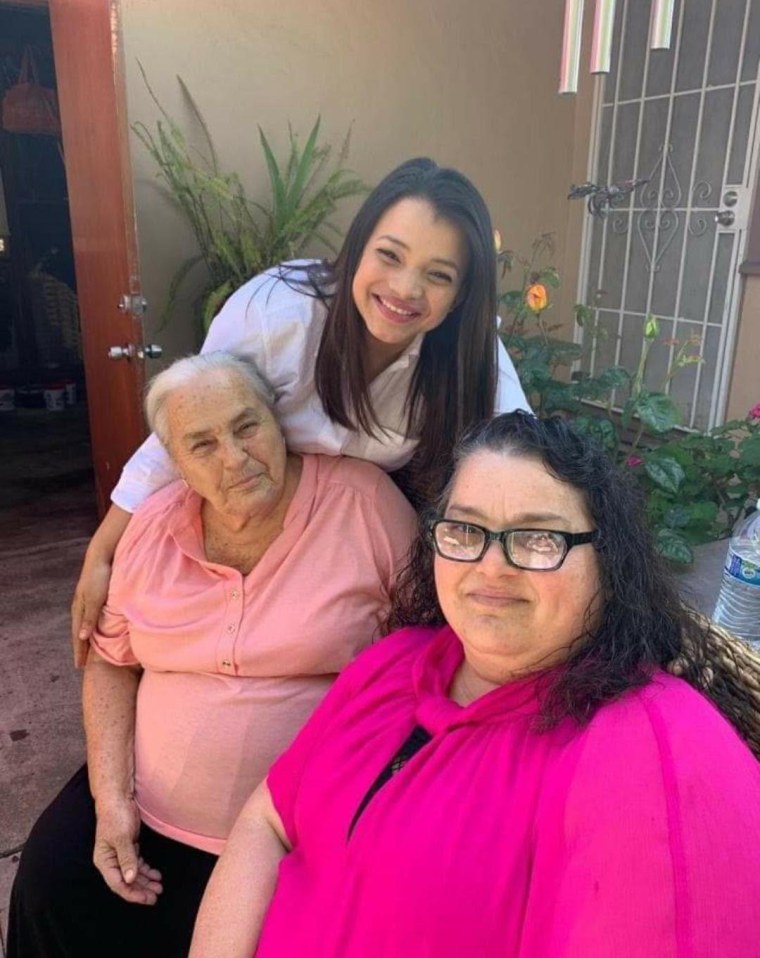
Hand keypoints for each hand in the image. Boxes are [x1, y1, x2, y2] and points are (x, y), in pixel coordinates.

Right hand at [71, 551, 111, 667]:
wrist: (101, 556)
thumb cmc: (99, 578)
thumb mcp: (95, 599)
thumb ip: (89, 617)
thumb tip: (82, 637)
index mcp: (79, 609)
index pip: (78, 636)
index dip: (79, 651)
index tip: (79, 666)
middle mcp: (80, 606)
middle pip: (79, 632)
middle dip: (80, 647)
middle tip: (81, 663)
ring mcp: (86, 601)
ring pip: (84, 624)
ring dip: (85, 638)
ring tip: (87, 650)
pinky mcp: (93, 595)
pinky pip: (90, 616)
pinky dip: (91, 627)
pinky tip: (95, 629)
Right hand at [93, 798, 162, 904]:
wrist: (118, 798)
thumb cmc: (116, 817)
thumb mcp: (121, 838)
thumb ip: (126, 858)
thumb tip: (130, 879)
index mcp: (104, 861)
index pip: (117, 884)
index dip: (132, 893)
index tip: (146, 899)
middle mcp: (111, 861)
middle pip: (126, 882)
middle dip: (141, 889)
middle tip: (156, 895)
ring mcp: (120, 855)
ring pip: (133, 874)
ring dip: (145, 881)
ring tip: (159, 887)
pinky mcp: (129, 848)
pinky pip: (137, 864)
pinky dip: (146, 870)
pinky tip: (156, 874)